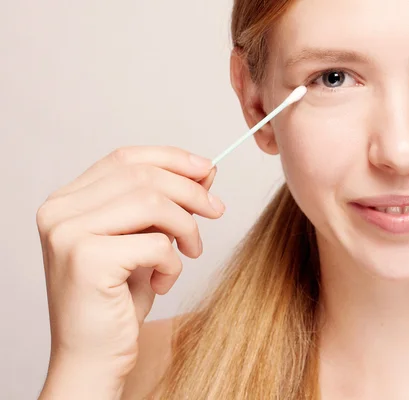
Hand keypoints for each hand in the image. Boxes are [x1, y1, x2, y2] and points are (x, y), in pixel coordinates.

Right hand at [36, 146, 223, 396]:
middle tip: (216, 211)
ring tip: (191, 251)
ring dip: (186, 227)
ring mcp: (68, 233)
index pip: (125, 158)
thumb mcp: (147, 239)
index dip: (171, 158)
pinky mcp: (87, 259)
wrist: (94, 357)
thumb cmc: (118, 300)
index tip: (207, 169)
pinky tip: (163, 282)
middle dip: (191, 191)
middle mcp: (59, 211)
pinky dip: (173, 262)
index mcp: (68, 200)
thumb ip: (167, 202)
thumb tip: (206, 170)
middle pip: (142, 176)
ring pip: (152, 202)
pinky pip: (154, 243)